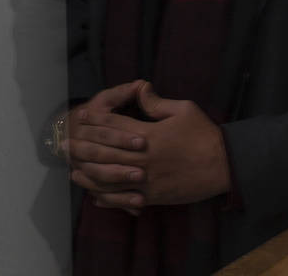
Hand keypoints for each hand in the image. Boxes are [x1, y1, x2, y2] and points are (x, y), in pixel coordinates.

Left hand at [73, 81, 231, 209]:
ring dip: (87, 174)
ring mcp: (144, 179)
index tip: (82, 116)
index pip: (114, 126)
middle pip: (104, 151)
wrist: (223, 164)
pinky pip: (121, 198)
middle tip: (65, 144)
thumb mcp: (185, 110)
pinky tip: (95, 195)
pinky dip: (105, 197)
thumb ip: (158, 102)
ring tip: (73, 170)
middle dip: (83, 146)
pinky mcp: (151, 195)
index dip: (96, 120)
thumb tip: (140, 89)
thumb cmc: (205, 135)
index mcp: (148, 134)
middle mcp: (142, 157)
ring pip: (107, 177)